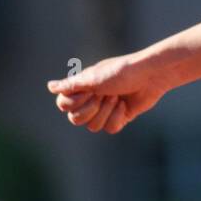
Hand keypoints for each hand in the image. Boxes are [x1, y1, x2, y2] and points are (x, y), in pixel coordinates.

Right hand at [46, 54, 168, 133]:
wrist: (150, 76)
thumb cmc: (122, 71)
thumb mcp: (94, 77)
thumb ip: (71, 85)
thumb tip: (49, 87)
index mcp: (82, 88)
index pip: (63, 106)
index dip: (74, 102)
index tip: (90, 90)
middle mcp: (91, 100)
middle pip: (76, 120)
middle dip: (91, 108)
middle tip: (105, 94)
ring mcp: (105, 110)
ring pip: (93, 127)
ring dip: (106, 112)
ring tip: (117, 97)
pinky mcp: (120, 117)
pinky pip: (110, 129)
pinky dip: (118, 117)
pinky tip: (125, 105)